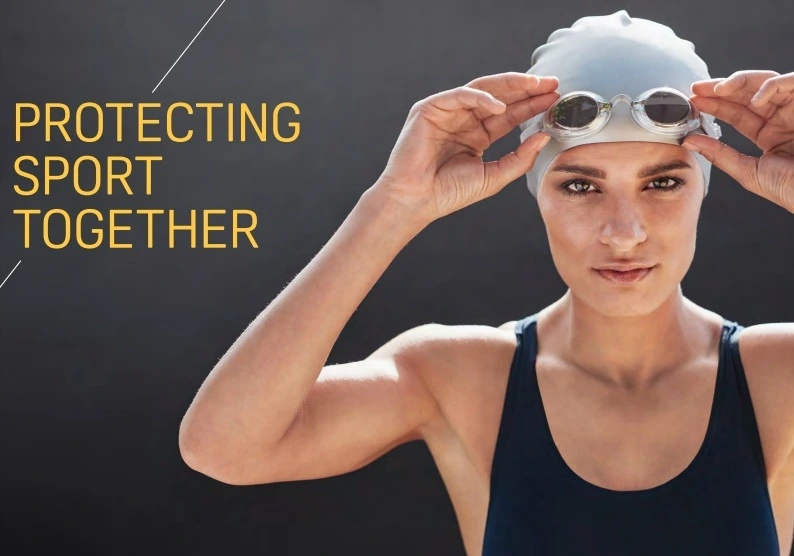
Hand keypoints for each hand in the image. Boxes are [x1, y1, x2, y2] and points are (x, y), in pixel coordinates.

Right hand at [374, 72, 559, 221]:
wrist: (416, 200)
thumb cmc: (449, 193)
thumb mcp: (494, 176)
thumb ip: (520, 158)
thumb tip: (545, 136)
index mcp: (477, 135)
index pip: (510, 115)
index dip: (532, 106)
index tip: (556, 100)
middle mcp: (464, 120)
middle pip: (500, 97)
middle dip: (526, 89)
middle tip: (552, 84)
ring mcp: (447, 112)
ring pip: (483, 89)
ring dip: (510, 86)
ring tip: (534, 85)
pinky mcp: (430, 109)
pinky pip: (460, 95)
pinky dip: (481, 97)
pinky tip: (500, 106)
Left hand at [683, 70, 793, 212]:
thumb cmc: (791, 188)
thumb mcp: (749, 172)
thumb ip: (720, 155)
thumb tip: (689, 141)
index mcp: (768, 135)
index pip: (736, 114)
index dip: (715, 105)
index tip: (693, 101)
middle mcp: (781, 118)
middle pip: (747, 94)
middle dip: (721, 89)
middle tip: (697, 89)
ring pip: (766, 82)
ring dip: (740, 82)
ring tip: (717, 90)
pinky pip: (791, 83)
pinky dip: (771, 87)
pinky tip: (755, 100)